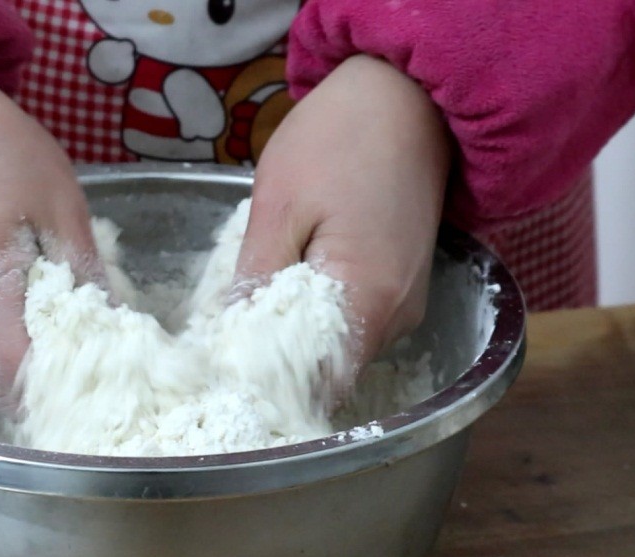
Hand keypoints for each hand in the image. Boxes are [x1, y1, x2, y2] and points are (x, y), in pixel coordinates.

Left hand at [237, 55, 449, 384]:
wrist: (407, 93)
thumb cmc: (340, 138)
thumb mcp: (278, 206)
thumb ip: (257, 280)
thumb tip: (229, 341)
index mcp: (369, 301)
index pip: (318, 384)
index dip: (270, 386)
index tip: (226, 374)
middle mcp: (399, 316)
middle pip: (330, 369)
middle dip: (278, 360)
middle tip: (227, 336)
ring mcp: (408, 302)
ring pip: (341, 345)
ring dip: (297, 333)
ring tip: (258, 298)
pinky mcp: (406, 284)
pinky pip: (356, 317)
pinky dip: (320, 311)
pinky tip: (292, 279)